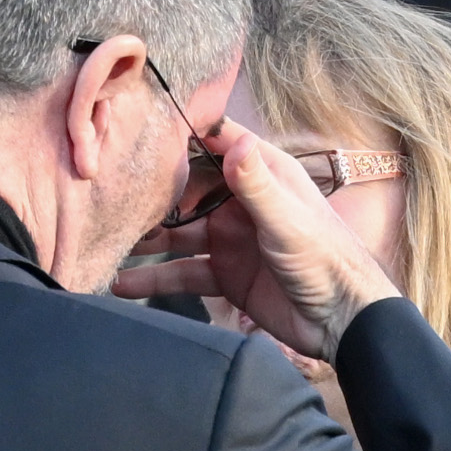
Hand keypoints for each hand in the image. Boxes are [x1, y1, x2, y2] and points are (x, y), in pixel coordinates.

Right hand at [115, 124, 402, 362]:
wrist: (344, 321)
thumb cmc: (328, 261)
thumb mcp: (288, 220)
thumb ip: (256, 184)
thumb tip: (231, 138)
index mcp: (262, 173)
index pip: (214, 140)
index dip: (180, 134)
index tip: (139, 129)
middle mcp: (241, 201)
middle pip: (185, 188)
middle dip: (149, 193)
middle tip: (108, 195)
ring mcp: (230, 238)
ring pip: (177, 234)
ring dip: (145, 239)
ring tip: (106, 241)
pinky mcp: (225, 275)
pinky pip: (183, 273)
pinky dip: (154, 279)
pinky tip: (122, 284)